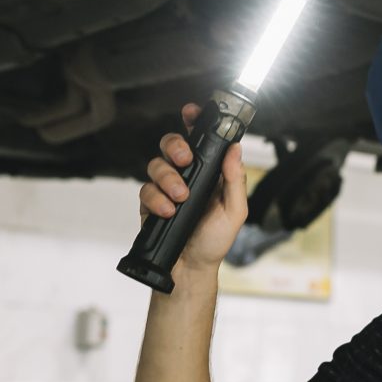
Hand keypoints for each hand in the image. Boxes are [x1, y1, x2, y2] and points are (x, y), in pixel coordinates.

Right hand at [138, 103, 249, 271]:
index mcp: (209, 173)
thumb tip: (235, 150)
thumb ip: (234, 180)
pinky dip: (156, 199)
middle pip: (172, 144)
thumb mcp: (234, 211)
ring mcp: (166, 188)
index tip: (192, 112)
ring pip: (156, 164)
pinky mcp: (150, 203)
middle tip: (185, 159)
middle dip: (176, 145)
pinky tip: (167, 211)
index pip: (201, 141)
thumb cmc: (214, 240)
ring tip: (180, 197)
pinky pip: (145, 189)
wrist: (190, 268)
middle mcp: (186, 176)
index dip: (196, 121)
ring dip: (168, 178)